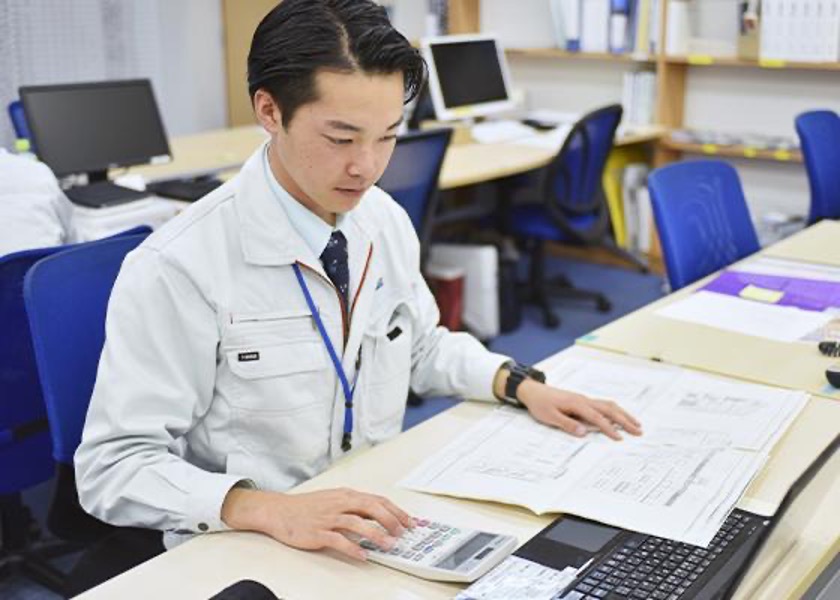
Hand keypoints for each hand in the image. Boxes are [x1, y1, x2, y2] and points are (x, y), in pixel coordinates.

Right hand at [221, 487, 412, 559]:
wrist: (279, 511)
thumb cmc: (307, 507)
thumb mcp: (334, 500)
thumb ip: (355, 506)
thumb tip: (379, 516)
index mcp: (346, 495)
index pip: (377, 500)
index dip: (396, 510)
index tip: (410, 521)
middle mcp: (340, 503)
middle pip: (371, 508)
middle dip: (391, 520)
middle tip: (404, 532)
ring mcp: (329, 518)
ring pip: (358, 523)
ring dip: (376, 534)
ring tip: (390, 545)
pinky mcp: (318, 533)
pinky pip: (339, 540)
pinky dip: (353, 548)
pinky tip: (363, 556)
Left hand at [517, 379, 641, 440]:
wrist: (533, 391)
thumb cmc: (540, 404)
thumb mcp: (549, 417)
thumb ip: (567, 424)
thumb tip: (584, 432)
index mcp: (577, 404)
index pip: (597, 418)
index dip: (610, 429)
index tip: (620, 439)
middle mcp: (584, 400)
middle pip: (609, 409)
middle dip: (625, 420)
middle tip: (639, 431)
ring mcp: (584, 399)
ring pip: (608, 405)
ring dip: (623, 414)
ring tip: (636, 423)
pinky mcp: (582, 401)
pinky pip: (603, 405)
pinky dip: (615, 410)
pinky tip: (620, 416)